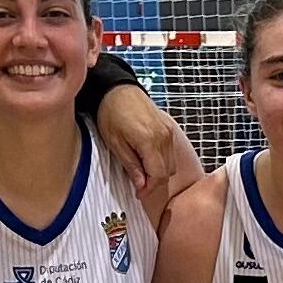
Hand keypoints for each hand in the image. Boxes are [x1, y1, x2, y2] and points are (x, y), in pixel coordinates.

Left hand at [94, 79, 186, 197]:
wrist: (117, 89)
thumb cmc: (111, 112)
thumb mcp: (115, 143)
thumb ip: (131, 165)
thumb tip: (141, 184)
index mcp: (149, 141)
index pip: (158, 175)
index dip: (149, 188)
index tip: (139, 193)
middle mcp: (164, 137)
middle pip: (167, 171)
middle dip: (154, 182)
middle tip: (139, 184)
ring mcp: (168, 132)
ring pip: (171, 163)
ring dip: (159, 171)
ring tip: (142, 172)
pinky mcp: (168, 128)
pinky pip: (171, 152)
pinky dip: (162, 160)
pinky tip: (148, 159)